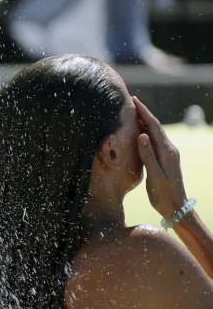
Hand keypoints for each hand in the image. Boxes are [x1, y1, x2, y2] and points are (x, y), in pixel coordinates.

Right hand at [134, 97, 187, 220]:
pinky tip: (139, 132)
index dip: (143, 112)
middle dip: (144, 113)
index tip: (134, 100)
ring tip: (134, 113)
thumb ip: (148, 155)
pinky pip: (154, 141)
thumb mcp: (155, 175)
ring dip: (145, 121)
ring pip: (155, 133)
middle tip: (132, 102)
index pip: (153, 126)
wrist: (177, 207)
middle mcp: (169, 150)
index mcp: (166, 151)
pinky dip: (146, 132)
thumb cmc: (164, 194)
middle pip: (155, 126)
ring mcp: (168, 154)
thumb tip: (142, 135)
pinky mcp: (165, 160)